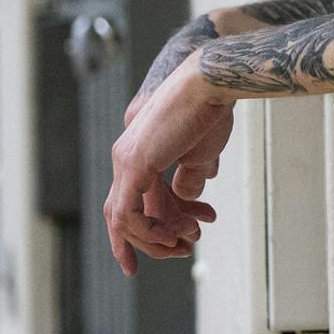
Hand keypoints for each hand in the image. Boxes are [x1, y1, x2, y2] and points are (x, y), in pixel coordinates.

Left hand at [104, 62, 234, 276]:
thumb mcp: (200, 155)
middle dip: (151, 242)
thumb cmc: (209, 111)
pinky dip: (149, 232)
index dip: (153, 228)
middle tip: (185, 249)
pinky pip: (128, 214)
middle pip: (123, 215)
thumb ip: (189, 179)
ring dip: (156, 239)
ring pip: (124, 220)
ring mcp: (126, 161)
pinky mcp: (135, 164)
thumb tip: (184, 199)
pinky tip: (174, 234)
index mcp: (138, 154)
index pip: (136, 201)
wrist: (210, 84)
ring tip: (188, 242)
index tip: (182, 242)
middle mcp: (124, 158)